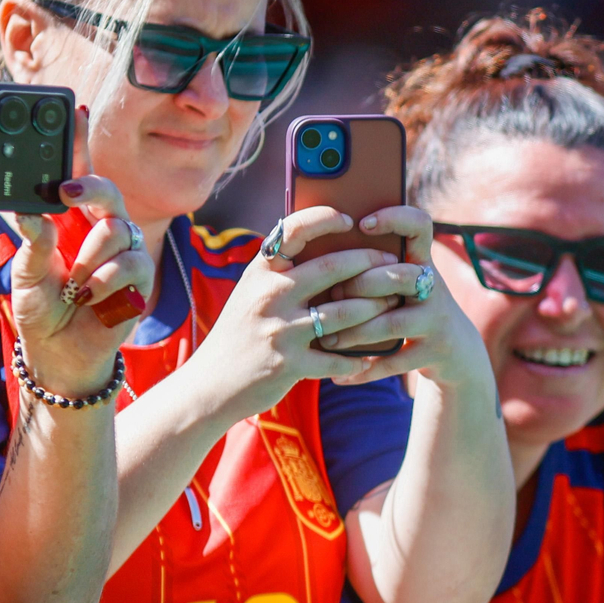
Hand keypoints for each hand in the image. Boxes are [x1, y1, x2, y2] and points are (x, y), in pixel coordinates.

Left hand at [12, 106, 152, 397]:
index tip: (74, 110)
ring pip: (117, 229)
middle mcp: (101, 228)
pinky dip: (104, 282)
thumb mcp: (25, 273)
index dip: (79, 141)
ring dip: (88, 259)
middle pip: (108, 190)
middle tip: (66, 192)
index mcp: (71, 220)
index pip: (77, 172)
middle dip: (90, 186)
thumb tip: (29, 212)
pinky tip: (89, 297)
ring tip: (74, 284)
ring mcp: (124, 252)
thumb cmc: (42, 308)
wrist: (60, 354)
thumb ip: (30, 241)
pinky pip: (129, 265)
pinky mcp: (139, 278)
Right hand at [179, 206, 402, 423]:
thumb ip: (281, 273)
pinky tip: (368, 356)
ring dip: (374, 308)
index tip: (349, 219)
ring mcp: (280, 330)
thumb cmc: (239, 334)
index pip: (294, 229)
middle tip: (391, 262)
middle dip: (370, 263)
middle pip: (332, 268)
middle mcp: (270, 295)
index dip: (325, 218)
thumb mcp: (251, 294)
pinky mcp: (289, 364)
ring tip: (391, 303)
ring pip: (343, 313)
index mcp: (260, 272)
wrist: (211, 383)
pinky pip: (336, 358)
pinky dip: (356, 358)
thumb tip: (327, 252)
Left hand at [314, 205, 489, 392]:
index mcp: (421, 261)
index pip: (419, 225)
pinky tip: (340, 376)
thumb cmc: (411, 307)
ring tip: (327, 339)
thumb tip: (315, 251)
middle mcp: (433, 286)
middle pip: (398, 276)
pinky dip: (364, 370)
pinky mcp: (435, 351)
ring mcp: (436, 319)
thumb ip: (372, 266)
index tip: (363, 224)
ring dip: (355, 331)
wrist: (457, 352)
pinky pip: (394, 361)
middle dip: (360, 285)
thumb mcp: (401, 282)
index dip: (395, 218)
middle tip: (333, 293)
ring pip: (392, 322)